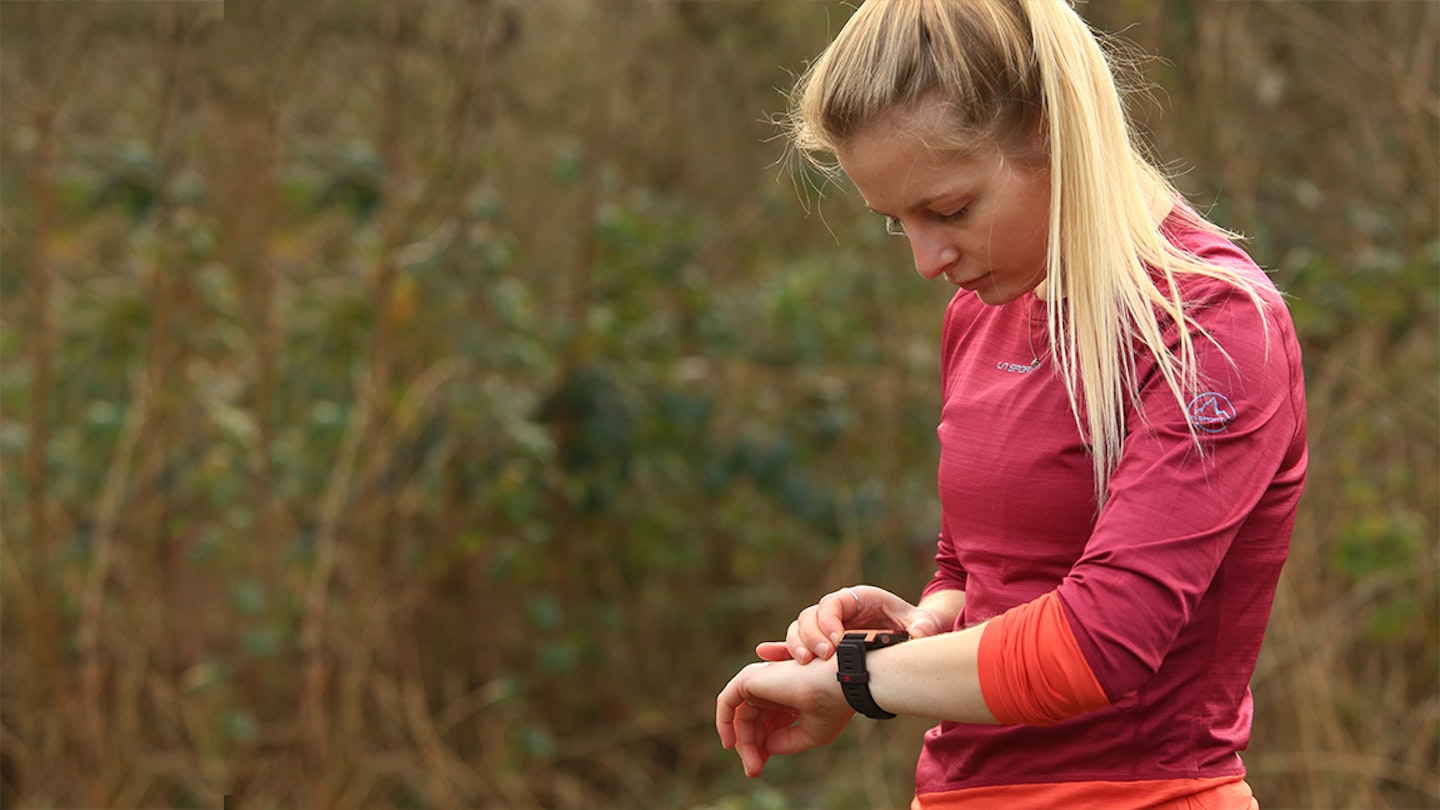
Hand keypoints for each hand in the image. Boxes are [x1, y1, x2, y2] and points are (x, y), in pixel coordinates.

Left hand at [715, 657, 852, 776]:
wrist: (838, 684)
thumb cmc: (832, 705)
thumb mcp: (811, 733)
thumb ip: (786, 742)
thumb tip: (765, 749)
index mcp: (790, 697)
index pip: (767, 723)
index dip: (762, 746)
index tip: (759, 768)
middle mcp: (774, 687)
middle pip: (752, 722)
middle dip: (751, 747)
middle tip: (754, 770)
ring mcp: (761, 681)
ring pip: (741, 717)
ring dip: (743, 743)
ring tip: (753, 765)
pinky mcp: (749, 679)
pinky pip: (726, 702)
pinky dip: (724, 722)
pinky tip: (730, 744)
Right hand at [754, 585, 945, 663]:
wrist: (909, 631)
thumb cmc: (915, 624)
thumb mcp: (922, 623)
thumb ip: (922, 627)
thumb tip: (920, 634)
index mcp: (857, 598)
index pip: (834, 603)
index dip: (830, 621)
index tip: (837, 643)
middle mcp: (836, 609)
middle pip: (810, 616)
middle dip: (811, 636)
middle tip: (822, 657)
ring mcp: (825, 625)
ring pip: (799, 629)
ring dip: (796, 646)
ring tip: (805, 664)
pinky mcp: (820, 642)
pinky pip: (796, 644)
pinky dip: (781, 650)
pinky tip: (764, 656)